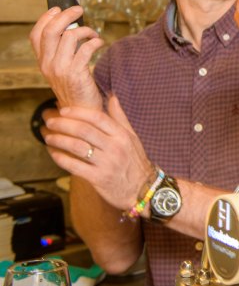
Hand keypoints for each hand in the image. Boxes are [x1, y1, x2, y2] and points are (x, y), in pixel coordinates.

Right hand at [29, 6, 103, 108]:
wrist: (81, 113)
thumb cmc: (76, 90)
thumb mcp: (62, 70)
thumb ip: (62, 52)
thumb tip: (70, 29)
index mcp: (43, 62)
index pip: (35, 35)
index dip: (45, 19)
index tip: (57, 10)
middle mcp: (48, 65)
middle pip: (51, 31)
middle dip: (66, 16)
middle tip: (79, 10)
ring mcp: (61, 69)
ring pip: (70, 36)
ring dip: (86, 30)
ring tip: (94, 34)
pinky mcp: (76, 73)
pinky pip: (86, 48)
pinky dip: (95, 41)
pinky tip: (100, 43)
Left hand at [41, 96, 153, 210]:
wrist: (143, 189)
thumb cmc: (134, 161)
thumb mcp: (131, 137)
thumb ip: (120, 117)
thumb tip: (112, 97)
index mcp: (122, 135)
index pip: (98, 118)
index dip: (78, 112)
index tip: (63, 110)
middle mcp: (115, 147)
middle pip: (84, 131)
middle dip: (64, 124)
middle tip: (51, 122)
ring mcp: (107, 163)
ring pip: (77, 147)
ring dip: (59, 140)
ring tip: (49, 137)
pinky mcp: (98, 178)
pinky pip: (75, 166)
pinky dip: (61, 159)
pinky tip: (53, 154)